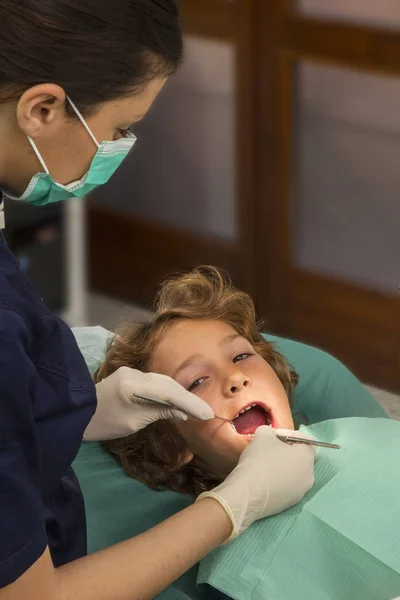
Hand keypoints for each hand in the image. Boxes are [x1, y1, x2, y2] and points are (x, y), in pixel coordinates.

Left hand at [84, 366, 213, 440]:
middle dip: (187, 398)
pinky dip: (167, 393)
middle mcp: (133, 373)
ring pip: (162, 382)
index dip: (189, 402)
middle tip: (206, 413)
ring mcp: (130, 372)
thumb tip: (182, 413)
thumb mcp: (133, 422)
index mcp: (131, 385)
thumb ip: (158, 412)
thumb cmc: (101, 424)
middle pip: (167, 383)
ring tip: (195, 410)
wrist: (76, 415)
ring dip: (179, 395)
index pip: (168, 391)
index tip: (207, 415)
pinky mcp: (129, 376)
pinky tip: (176, 403)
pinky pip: (154, 383)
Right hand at [197, 426, 315, 540]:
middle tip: (269, 448)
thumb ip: (271, 431)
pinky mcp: (290, 504)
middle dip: (286, 451)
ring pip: (294, 473)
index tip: (274, 436)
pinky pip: (287, 487)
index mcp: (307, 458)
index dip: (290, 434)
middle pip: (300, 458)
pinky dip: (278, 481)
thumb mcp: (262, 434)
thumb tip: (272, 437)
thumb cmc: (259, 460)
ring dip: (282, 466)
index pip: (306, 441)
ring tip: (265, 464)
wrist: (247, 493)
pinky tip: (263, 479)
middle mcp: (309, 476)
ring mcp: (301, 493)